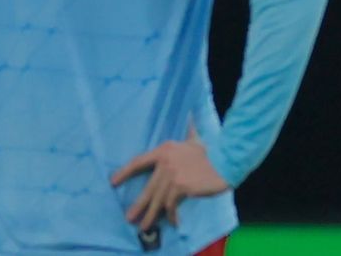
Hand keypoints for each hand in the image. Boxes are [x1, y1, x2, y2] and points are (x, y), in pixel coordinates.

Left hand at [111, 130, 229, 231]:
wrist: (227, 159)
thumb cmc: (212, 151)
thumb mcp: (196, 139)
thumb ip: (189, 130)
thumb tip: (189, 115)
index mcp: (165, 149)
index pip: (139, 162)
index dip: (124, 172)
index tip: (113, 182)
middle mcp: (165, 162)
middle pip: (148, 188)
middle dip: (138, 205)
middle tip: (129, 218)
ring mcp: (172, 175)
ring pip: (158, 200)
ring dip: (152, 215)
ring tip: (145, 226)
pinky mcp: (181, 187)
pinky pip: (172, 205)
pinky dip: (172, 215)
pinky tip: (173, 222)